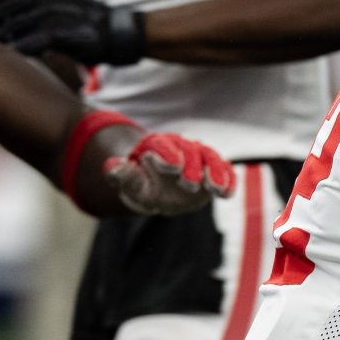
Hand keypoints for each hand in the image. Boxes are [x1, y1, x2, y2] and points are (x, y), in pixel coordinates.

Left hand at [0, 0, 147, 67]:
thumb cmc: (87, 23)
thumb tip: (7, 8)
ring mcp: (65, 11)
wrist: (119, 33)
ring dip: (5, 31)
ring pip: (26, 19)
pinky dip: (26, 44)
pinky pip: (43, 37)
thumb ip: (38, 3)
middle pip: (17, 4)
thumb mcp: (63, 4)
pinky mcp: (73, 30)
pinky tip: (12, 52)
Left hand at [107, 132, 232, 215]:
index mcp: (157, 146)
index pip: (163, 144)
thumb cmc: (140, 184)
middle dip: (191, 166)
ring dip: (214, 172)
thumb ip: (122, 175)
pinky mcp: (212, 173)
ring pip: (209, 158)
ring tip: (215, 189)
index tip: (171, 167)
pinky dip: (228, 180)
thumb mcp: (128, 182)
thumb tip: (112, 167)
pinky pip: (223, 172)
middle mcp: (180, 148)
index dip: (168, 154)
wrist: (156, 190)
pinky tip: (227, 194)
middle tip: (189, 184)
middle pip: (189, 150)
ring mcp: (198, 159)